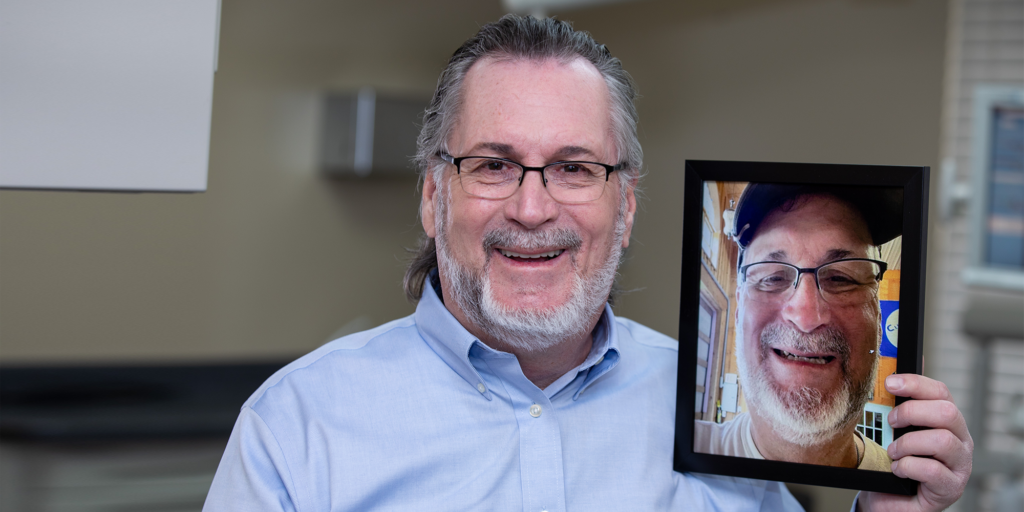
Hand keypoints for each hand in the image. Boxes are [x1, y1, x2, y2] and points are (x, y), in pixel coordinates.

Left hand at [857, 374, 972, 511]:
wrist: (890, 498)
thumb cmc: (893, 462)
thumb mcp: (893, 432)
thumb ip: (896, 408)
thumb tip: (889, 377)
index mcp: (946, 420)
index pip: (941, 392)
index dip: (916, 384)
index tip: (890, 383)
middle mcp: (960, 439)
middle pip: (946, 412)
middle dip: (911, 412)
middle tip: (891, 422)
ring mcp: (960, 464)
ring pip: (941, 440)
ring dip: (908, 444)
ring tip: (893, 452)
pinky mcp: (951, 487)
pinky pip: (931, 470)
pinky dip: (907, 467)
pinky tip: (898, 470)